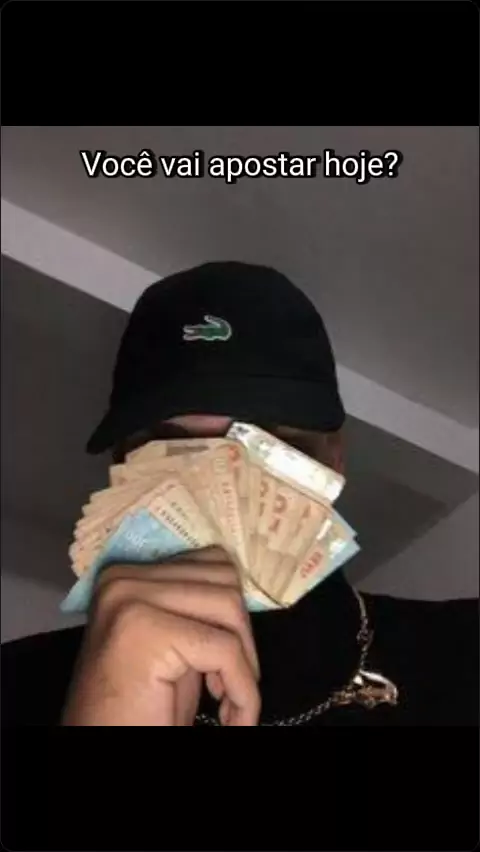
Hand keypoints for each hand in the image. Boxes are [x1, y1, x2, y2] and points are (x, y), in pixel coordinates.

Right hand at [61, 548, 260, 726]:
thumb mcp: (170, 644)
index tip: (229, 664)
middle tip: (229, 685)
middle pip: (224, 582)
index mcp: (125, 575)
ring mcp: (130, 599)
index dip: (233, 617)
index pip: (211, 564)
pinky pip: (225, 649)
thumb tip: (240, 588)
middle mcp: (122, 579)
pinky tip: (229, 716)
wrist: (102, 744)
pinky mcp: (145, 630)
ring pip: (229, 608)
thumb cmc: (135, 709)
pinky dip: (242, 691)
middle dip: (242, 636)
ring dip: (245, 663)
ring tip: (226, 700)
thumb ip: (194, 608)